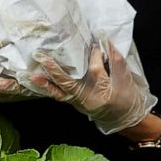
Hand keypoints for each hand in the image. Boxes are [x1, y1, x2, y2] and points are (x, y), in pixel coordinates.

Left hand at [32, 42, 156, 134]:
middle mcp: (85, 98)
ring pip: (59, 91)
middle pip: (68, 83)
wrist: (124, 119)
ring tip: (33, 75)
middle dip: (55, 70)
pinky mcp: (74, 101)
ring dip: (46, 83)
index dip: (93, 54)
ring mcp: (78, 101)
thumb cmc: (127, 99)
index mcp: (100, 91)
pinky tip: (38, 80)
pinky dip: (49, 88)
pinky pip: (59, 95)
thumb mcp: (126, 79)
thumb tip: (104, 41)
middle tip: (43, 58)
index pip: (93, 68)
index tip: (94, 43)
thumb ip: (115, 60)